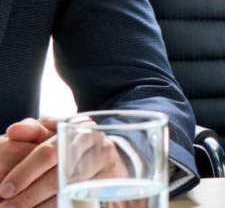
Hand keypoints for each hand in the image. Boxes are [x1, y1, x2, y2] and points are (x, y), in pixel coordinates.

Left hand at [0, 116, 132, 207]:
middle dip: (29, 195)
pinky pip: (79, 203)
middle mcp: (99, 148)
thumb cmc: (73, 143)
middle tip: (8, 206)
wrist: (107, 156)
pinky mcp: (109, 189)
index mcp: (83, 130)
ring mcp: (107, 170)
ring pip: (68, 194)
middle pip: (59, 177)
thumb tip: (14, 131)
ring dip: (41, 206)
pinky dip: (59, 207)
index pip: (51, 152)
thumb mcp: (54, 131)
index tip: (6, 188)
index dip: (26, 171)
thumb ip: (33, 130)